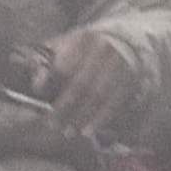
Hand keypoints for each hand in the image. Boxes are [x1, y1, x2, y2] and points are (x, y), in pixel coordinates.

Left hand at [37, 32, 170, 150]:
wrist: (130, 38)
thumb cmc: (89, 47)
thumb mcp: (66, 44)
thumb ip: (47, 61)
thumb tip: (37, 84)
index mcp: (85, 38)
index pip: (63, 65)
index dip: (49, 82)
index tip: (38, 95)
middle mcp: (105, 49)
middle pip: (80, 84)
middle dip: (65, 107)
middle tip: (53, 124)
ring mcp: (122, 64)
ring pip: (98, 96)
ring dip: (82, 117)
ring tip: (69, 132)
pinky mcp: (133, 78)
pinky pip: (116, 102)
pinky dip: (102, 119)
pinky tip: (89, 130)